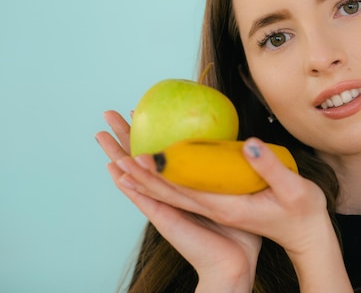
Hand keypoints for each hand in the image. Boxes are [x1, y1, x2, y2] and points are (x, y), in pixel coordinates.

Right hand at [95, 111, 260, 291]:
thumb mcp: (238, 192)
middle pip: (142, 161)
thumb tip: (246, 144)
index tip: (141, 110)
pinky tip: (116, 170)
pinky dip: (131, 185)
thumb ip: (233, 170)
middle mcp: (171, 196)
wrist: (236, 263)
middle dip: (125, 138)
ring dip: (119, 156)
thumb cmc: (240, 232)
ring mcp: (165, 208)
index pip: (163, 156)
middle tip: (109, 114)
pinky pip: (145, 199)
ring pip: (137, 177)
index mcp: (185, 189)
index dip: (150, 134)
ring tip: (101, 136)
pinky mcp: (166, 220)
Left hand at [107, 128, 351, 291]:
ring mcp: (211, 206)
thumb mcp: (293, 192)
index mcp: (224, 206)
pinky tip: (154, 159)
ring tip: (117, 145)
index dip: (157, 169)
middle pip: (162, 185)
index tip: (134, 148)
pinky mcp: (217, 202)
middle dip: (134, 159)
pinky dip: (162, 174)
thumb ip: (271, 169)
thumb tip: (249, 144)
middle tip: (108, 131)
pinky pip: (181, 187)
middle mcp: (211, 208)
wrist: (305, 238)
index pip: (180, 187)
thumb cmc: (302, 215)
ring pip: (165, 187)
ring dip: (139, 166)